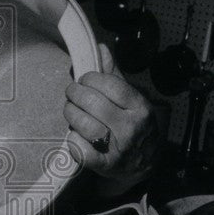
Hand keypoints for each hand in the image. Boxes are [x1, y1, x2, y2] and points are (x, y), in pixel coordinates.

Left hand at [64, 43, 158, 195]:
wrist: (142, 164)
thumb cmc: (131, 126)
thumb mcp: (129, 99)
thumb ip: (113, 75)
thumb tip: (101, 49)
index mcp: (139, 107)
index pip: (110, 85)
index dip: (91, 79)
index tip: (84, 80)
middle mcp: (131, 127)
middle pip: (93, 103)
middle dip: (75, 94)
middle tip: (72, 94)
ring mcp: (119, 148)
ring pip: (85, 125)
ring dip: (71, 114)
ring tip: (71, 111)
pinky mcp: (105, 165)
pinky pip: (82, 151)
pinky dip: (73, 142)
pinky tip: (74, 135)